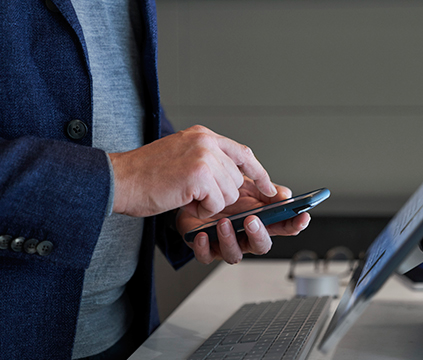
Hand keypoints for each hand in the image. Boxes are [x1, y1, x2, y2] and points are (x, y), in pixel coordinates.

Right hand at [108, 125, 276, 217]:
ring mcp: (204, 156)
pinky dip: (203, 210)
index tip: (269, 188)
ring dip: (210, 203)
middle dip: (222, 195)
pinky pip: (217, 202)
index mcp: (203, 135)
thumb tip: (237, 179)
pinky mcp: (199, 174)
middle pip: (237, 178)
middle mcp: (206, 141)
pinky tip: (185, 201)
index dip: (258, 173)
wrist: (117, 180)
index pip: (243, 153)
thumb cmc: (145, 175)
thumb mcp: (182, 156)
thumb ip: (210, 161)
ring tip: (186, 195)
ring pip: (229, 192)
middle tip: (195, 195)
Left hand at [177, 178, 310, 263]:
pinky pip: (206, 256)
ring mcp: (227, 244)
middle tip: (252, 220)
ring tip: (223, 222)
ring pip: (234, 255)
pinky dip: (204, 248)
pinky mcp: (205, 247)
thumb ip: (266, 189)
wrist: (193, 191)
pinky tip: (203, 234)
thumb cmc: (221, 190)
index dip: (295, 224)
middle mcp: (246, 236)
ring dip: (230, 240)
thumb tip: (285, 196)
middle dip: (258, 234)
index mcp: (261, 221)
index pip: (284, 227)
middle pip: (261, 246)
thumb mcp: (246, 184)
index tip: (302, 217)